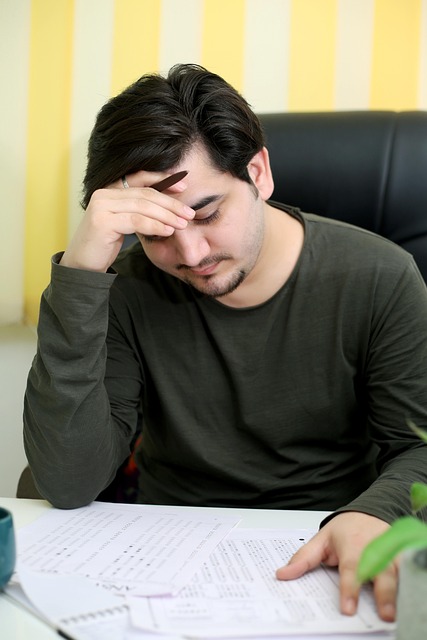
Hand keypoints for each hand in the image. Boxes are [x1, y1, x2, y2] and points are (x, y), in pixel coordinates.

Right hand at [60, 171, 194, 271]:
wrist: (82, 265)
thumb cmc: (105, 244)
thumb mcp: (124, 222)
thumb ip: (139, 211)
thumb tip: (169, 206)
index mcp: (109, 190)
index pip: (140, 178)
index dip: (163, 179)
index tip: (184, 185)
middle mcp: (104, 194)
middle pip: (145, 194)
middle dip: (170, 203)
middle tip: (189, 212)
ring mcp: (101, 206)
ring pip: (143, 206)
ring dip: (166, 215)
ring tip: (183, 223)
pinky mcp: (102, 222)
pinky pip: (136, 221)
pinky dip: (155, 225)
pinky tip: (168, 231)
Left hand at [276, 511, 397, 621]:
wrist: (369, 512)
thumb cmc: (346, 529)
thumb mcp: (321, 539)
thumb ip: (304, 558)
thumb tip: (283, 574)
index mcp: (352, 545)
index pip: (351, 568)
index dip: (350, 588)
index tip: (348, 608)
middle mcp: (374, 549)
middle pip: (381, 572)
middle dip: (383, 593)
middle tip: (384, 614)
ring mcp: (391, 553)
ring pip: (398, 572)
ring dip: (399, 591)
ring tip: (397, 612)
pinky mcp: (402, 557)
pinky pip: (407, 571)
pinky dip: (408, 581)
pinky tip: (408, 595)